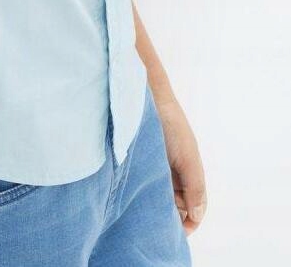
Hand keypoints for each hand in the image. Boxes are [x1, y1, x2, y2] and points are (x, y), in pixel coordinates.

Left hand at [155, 93, 206, 234]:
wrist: (148, 99)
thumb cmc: (171, 126)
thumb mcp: (186, 158)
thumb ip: (194, 187)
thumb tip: (196, 216)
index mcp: (191, 175)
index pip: (194, 208)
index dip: (188, 223)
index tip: (177, 232)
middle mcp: (175, 175)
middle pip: (176, 207)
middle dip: (169, 217)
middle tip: (156, 224)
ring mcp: (158, 170)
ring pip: (160, 199)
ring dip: (155, 206)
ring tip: (144, 210)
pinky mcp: (141, 165)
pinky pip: (144, 187)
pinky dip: (142, 195)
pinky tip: (135, 199)